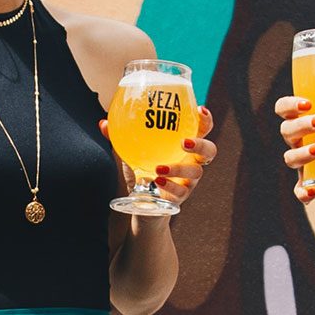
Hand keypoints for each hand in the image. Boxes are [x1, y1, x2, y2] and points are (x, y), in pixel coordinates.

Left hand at [99, 106, 215, 204]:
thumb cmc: (141, 171)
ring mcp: (189, 181)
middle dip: (201, 144)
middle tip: (185, 142)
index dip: (206, 120)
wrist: (142, 205)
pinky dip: (170, 186)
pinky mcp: (181, 198)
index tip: (200, 109)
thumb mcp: (130, 153)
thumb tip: (104, 123)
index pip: (202, 130)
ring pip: (196, 173)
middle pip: (210, 151)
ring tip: (159, 168)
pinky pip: (181, 192)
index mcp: (183, 146)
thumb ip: (120, 138)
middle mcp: (191, 162)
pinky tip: (156, 181)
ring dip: (179, 169)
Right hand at [274, 95, 314, 203]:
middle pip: (286, 130)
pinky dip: (303, 192)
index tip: (308, 103)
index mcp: (305, 120)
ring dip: (300, 153)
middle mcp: (299, 141)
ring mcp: (303, 163)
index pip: (284, 109)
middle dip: (300, 125)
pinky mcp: (311, 183)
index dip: (289, 105)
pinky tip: (313, 191)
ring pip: (290, 158)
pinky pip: (299, 190)